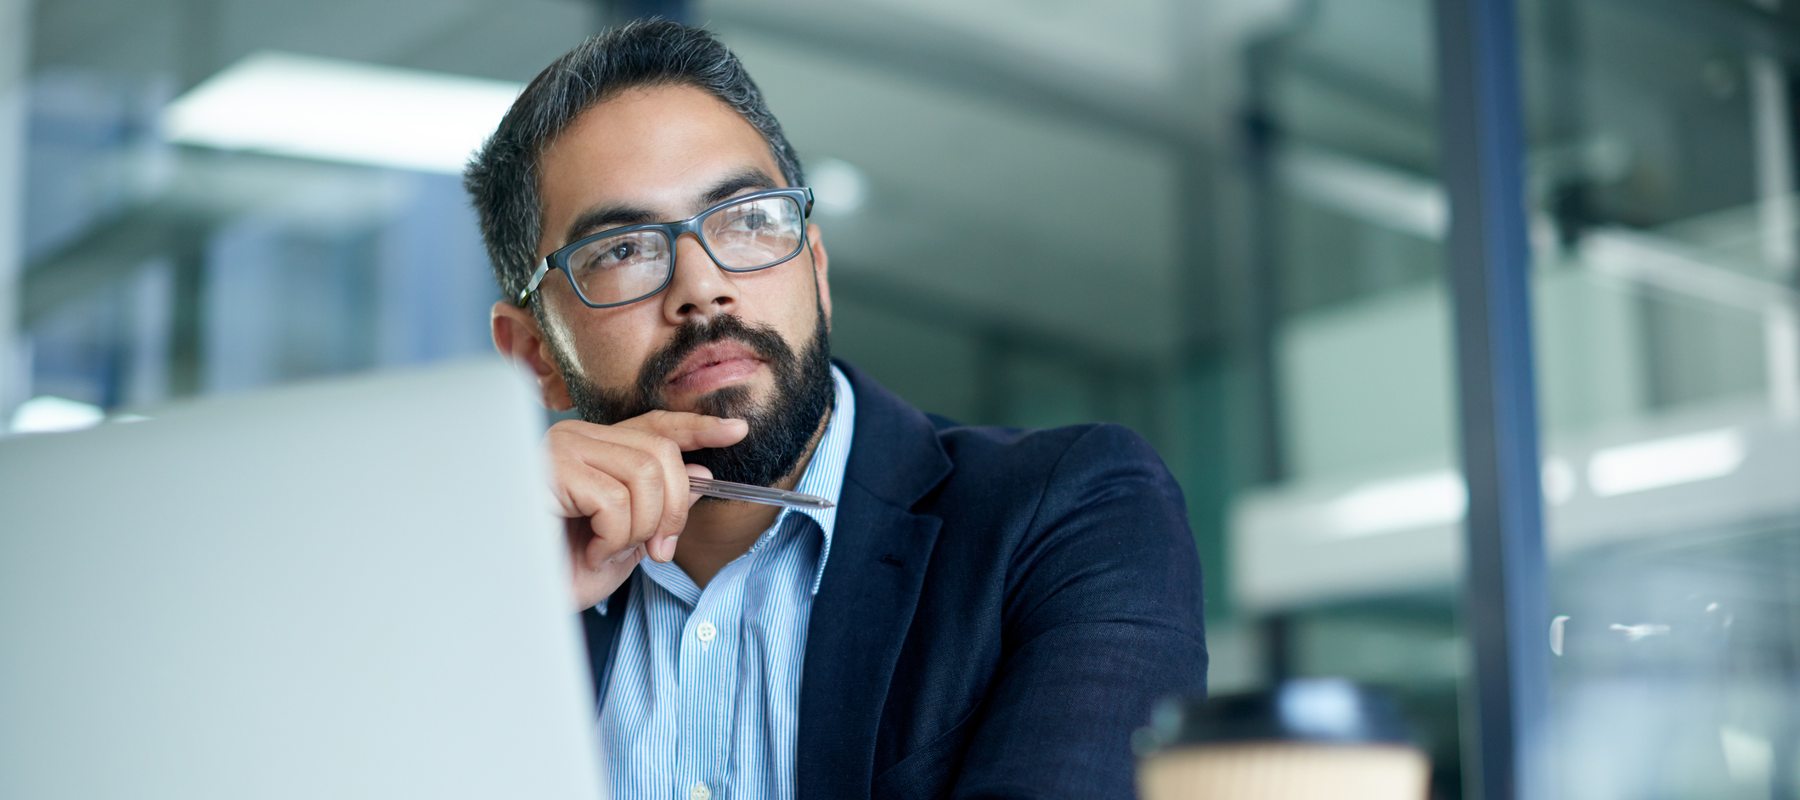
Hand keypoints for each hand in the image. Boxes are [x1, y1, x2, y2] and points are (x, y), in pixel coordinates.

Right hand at [545, 411, 747, 609]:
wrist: (516, 599)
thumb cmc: (561, 571)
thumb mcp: (627, 540)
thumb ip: (659, 505)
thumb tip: (700, 472)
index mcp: (595, 449)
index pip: (655, 425)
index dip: (698, 427)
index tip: (737, 430)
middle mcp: (577, 438)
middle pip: (662, 453)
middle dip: (673, 509)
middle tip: (656, 550)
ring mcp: (562, 449)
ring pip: (645, 476)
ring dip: (640, 528)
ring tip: (607, 552)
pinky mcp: (550, 470)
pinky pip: (615, 501)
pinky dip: (613, 538)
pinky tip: (588, 552)